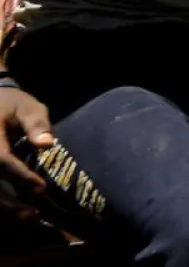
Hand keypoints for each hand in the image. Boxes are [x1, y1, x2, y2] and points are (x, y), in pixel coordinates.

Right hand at [0, 86, 52, 218]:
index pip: (1, 159)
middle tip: (31, 215)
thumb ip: (36, 124)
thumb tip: (47, 143)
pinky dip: (1, 202)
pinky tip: (15, 213)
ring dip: (3, 207)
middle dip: (8, 201)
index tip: (41, 188)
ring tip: (27, 218)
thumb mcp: (27, 107)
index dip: (20, 175)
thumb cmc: (12, 106)